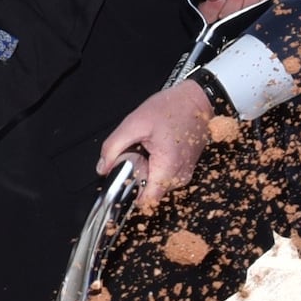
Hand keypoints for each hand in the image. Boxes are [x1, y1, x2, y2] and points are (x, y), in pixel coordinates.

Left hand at [99, 80, 215, 203]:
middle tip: (137, 155)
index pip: (146, 200)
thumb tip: (102, 167)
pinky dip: (157, 167)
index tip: (123, 180)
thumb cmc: (172, 108)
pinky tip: (157, 150)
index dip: (130, 194)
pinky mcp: (186, 169)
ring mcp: (184, 174)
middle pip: (149, 192)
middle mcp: (179, 176)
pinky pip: (165, 177)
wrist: (197, 100)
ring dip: (147, 172)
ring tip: (149, 150)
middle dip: (137, 178)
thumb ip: (113, 147)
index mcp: (167, 167)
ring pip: (156, 185)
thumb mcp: (134, 123)